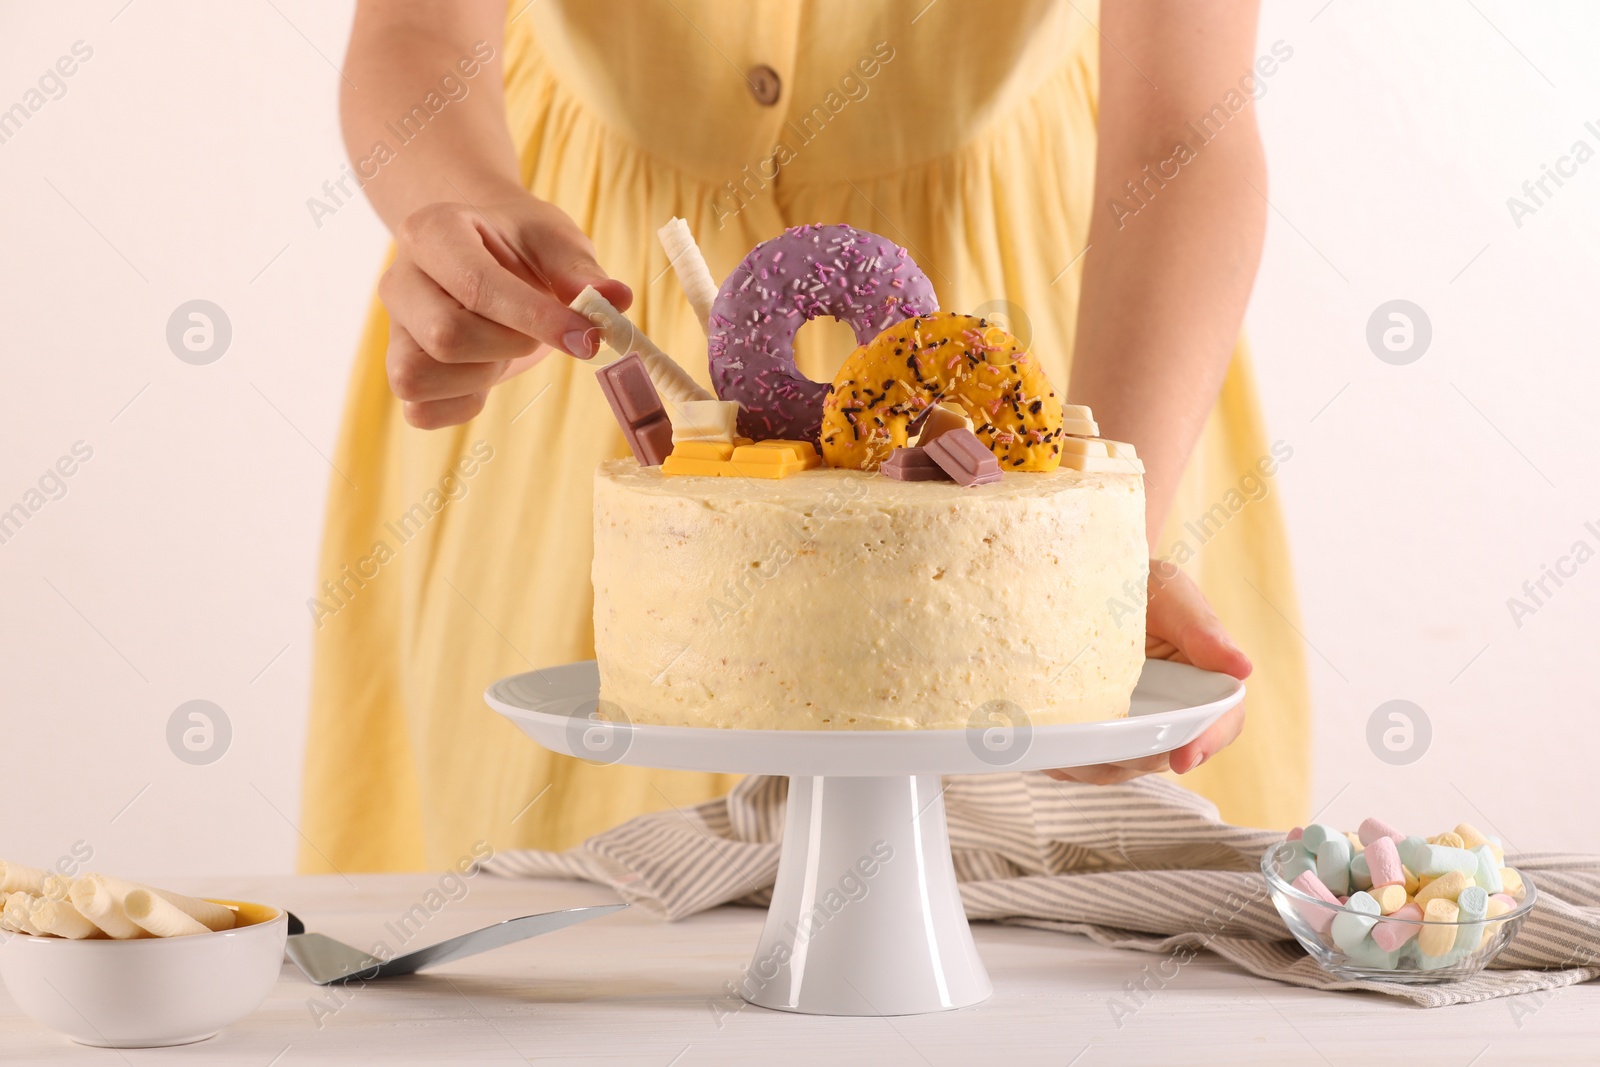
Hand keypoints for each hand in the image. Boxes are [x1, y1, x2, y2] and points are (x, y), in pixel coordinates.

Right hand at [379, 189, 631, 427]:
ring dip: (480, 376)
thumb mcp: (555, 241)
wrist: (485, 247)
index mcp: (432, 231)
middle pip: (445, 336)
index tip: (589, 338)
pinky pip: (419, 412)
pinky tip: (488, 373)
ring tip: (505, 348)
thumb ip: (581, 271)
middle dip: (509, 345)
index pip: (476, 285)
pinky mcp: (399, 369)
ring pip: (417, 377)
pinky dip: (462, 405)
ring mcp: (394, 329)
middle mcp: (400, 280)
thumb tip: (617, 299)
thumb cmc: (519, 243)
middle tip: (534, 332)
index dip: (537, 319)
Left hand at [1043, 560, 1250, 784]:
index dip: (1207, 742)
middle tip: (1098, 745)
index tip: (1184, 756)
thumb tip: (1243, 668)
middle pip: (1164, 754)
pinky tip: (1047, 744)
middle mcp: (1172, 715)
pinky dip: (1067, 759)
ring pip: (1119, 767)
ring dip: (1094, 764)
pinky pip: (1083, 762)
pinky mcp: (1094, 736)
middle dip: (1134, 757)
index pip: (1220, 723)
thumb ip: (1202, 630)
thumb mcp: (1171, 594)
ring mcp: (1132, 730)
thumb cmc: (1142, 585)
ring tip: (1065, 748)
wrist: (1089, 582)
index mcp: (1206, 684)